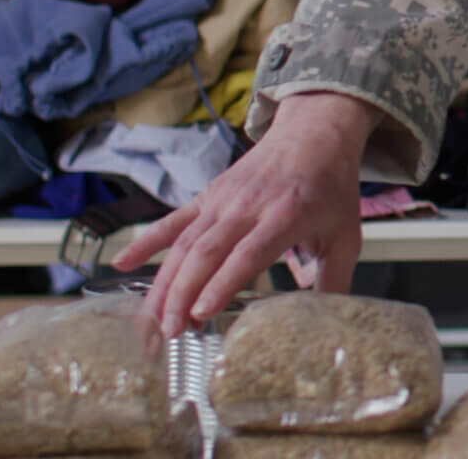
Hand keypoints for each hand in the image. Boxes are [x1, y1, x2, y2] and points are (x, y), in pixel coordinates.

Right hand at [115, 92, 378, 335]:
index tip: (201, 312)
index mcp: (286, 215)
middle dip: (183, 293)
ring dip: (165, 281)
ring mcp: (222, 200)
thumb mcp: (346, 235)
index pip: (248, 252)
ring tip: (152, 321)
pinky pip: (173, 221)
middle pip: (206, 251)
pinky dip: (146, 242)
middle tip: (170, 332)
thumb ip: (335, 281)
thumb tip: (326, 326)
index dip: (223, 282)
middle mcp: (247, 207)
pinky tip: (121, 264)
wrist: (313, 134)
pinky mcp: (208, 196)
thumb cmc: (330, 189)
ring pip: (184, 243)